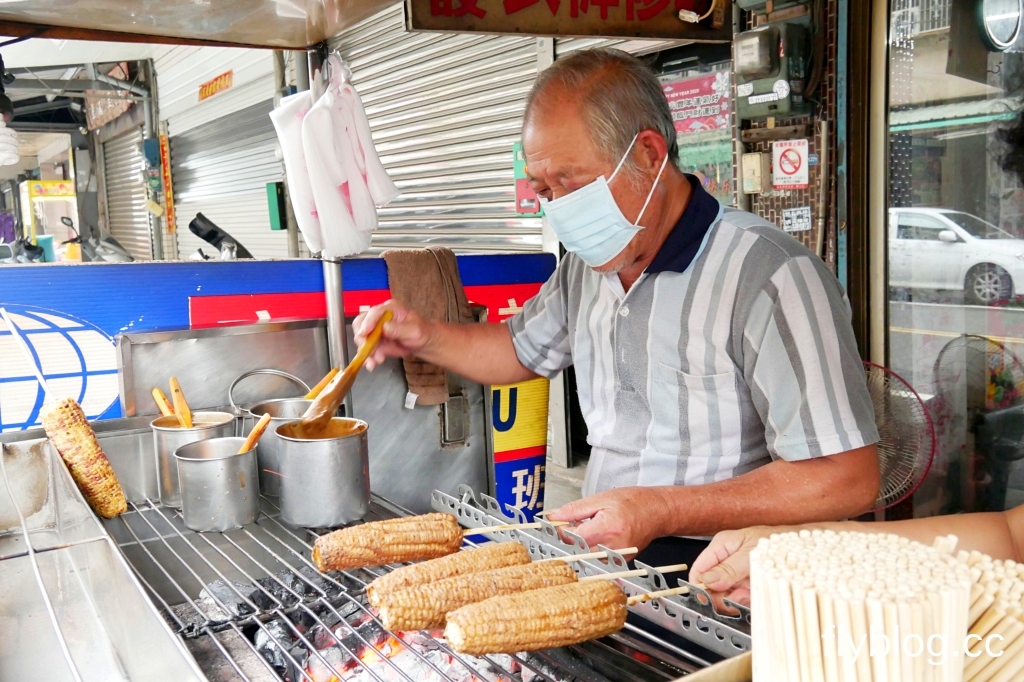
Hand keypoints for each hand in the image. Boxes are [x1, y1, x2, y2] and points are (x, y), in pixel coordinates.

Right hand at [353, 301, 433, 369]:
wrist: (421, 343)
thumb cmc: (420, 332)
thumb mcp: (414, 330)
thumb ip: (399, 329)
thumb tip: (384, 328)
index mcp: (389, 308)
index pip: (374, 312)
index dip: (368, 322)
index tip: (364, 334)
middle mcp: (379, 317)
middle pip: (361, 324)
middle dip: (362, 339)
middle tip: (367, 351)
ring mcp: (375, 329)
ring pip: (362, 339)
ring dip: (366, 351)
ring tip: (373, 363)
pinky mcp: (374, 341)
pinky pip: (367, 349)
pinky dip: (368, 357)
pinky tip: (372, 365)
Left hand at [545, 487, 670, 552]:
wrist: (657, 511)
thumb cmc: (634, 502)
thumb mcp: (600, 499)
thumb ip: (574, 509)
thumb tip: (553, 516)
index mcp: (607, 528)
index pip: (572, 538)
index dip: (560, 531)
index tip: (556, 524)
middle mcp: (613, 547)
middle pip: (577, 551)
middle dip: (569, 539)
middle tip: (571, 526)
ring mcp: (617, 558)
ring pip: (585, 557)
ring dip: (580, 546)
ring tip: (588, 530)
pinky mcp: (619, 563)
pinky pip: (597, 560)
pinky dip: (591, 550)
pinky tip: (597, 538)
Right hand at [688, 526, 777, 606]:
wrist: (802, 547)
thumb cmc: (777, 542)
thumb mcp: (750, 554)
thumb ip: (728, 569)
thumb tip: (707, 581)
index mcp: (721, 546)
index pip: (699, 570)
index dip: (701, 588)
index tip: (710, 601)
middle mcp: (726, 560)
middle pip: (712, 586)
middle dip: (724, 597)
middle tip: (738, 598)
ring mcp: (737, 573)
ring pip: (727, 595)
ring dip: (738, 599)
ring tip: (750, 593)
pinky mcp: (748, 582)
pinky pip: (741, 597)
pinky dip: (748, 600)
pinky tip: (755, 594)